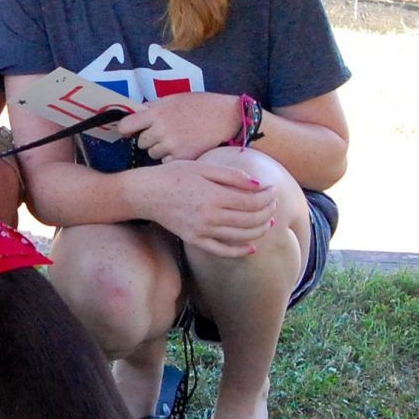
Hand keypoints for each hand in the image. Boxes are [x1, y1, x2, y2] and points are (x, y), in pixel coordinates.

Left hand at [116, 92, 239, 161]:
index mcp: (156, 112)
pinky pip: (167, 162)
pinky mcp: (182, 158)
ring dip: (160, 150)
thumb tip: (135, 113)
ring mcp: (171, 145)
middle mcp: (161, 129)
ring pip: (153, 154)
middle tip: (164, 134)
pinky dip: (173, 158)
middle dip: (149, 140)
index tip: (129, 132)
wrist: (228, 117)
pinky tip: (184, 148)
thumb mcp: (175, 99)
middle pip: (141, 142)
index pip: (126, 126)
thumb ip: (154, 107)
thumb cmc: (202, 105)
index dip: (126, 130)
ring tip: (177, 141)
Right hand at [132, 159, 276, 257]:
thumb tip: (258, 184)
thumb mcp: (201, 167)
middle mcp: (210, 217)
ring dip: (259, 230)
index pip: (252, 202)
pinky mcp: (194, 240)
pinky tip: (251, 247)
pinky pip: (222, 251)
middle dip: (268, 212)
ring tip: (267, 221)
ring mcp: (202, 231)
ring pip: (241, 237)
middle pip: (250, 220)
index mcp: (213, 196)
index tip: (272, 190)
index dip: (267, 197)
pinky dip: (240, 251)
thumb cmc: (172, 175)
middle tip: (273, 204)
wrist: (145, 194)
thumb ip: (231, 175)